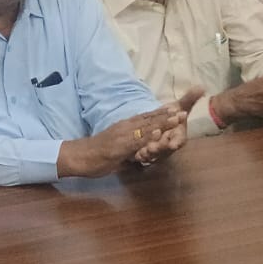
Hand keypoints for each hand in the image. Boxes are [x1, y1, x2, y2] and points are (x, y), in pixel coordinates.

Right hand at [59, 101, 188, 177]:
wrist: (79, 156)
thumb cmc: (96, 155)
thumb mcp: (117, 150)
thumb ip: (129, 148)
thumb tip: (139, 152)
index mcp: (124, 127)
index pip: (145, 117)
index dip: (160, 113)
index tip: (175, 107)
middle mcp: (125, 127)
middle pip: (149, 119)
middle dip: (167, 114)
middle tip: (183, 109)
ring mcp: (123, 136)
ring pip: (146, 127)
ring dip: (162, 121)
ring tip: (177, 116)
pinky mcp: (120, 146)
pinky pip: (137, 140)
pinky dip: (149, 135)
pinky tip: (159, 132)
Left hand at [132, 88, 198, 164]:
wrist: (161, 122)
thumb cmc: (172, 115)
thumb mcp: (179, 106)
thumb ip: (190, 98)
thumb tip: (202, 87)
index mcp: (178, 135)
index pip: (179, 141)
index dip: (176, 142)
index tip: (172, 144)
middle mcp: (170, 144)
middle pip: (165, 149)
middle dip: (159, 148)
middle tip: (152, 146)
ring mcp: (160, 150)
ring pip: (155, 155)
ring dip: (149, 154)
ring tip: (143, 151)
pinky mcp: (149, 153)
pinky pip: (144, 157)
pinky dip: (140, 156)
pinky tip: (135, 154)